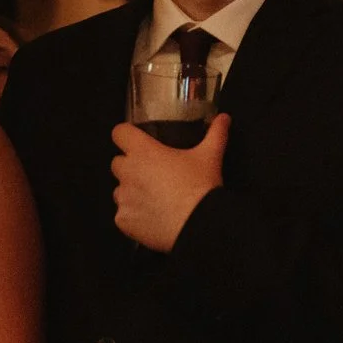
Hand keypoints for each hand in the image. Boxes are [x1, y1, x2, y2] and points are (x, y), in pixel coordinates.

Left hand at [111, 114, 229, 251]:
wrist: (199, 224)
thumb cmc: (201, 186)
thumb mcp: (211, 156)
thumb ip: (216, 134)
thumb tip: (224, 118)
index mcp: (143, 152)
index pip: (120, 133)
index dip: (128, 136)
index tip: (140, 143)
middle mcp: (127, 172)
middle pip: (118, 162)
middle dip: (132, 166)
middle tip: (155, 174)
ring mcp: (123, 198)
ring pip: (120, 190)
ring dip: (132, 192)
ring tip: (155, 200)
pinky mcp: (123, 220)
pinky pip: (123, 215)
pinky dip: (135, 216)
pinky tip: (154, 219)